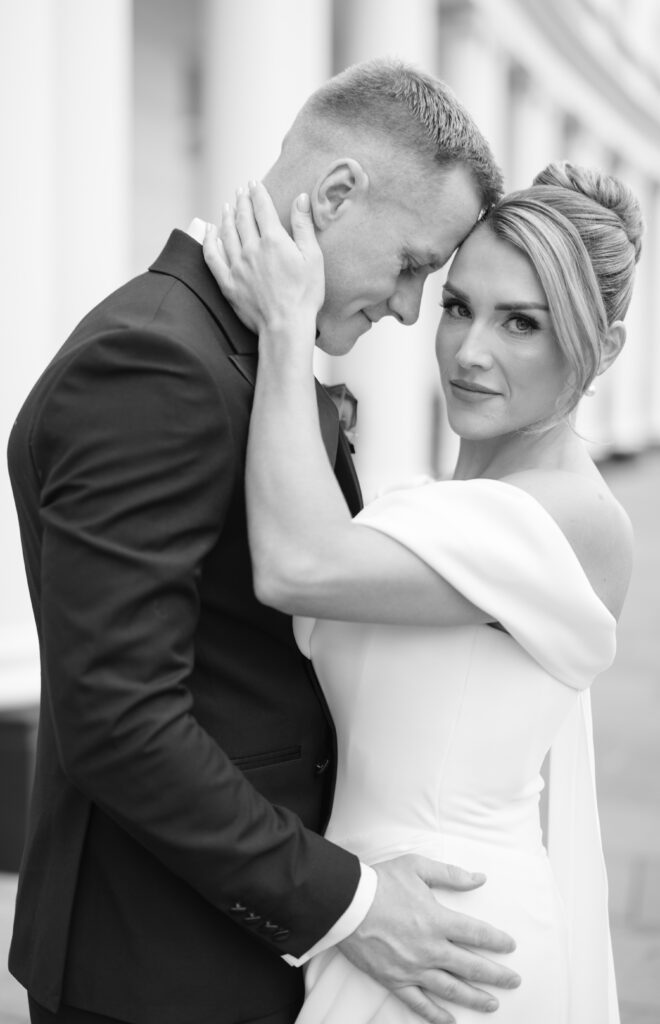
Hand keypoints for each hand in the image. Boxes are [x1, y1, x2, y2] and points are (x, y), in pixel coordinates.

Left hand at [203, 181, 324, 336]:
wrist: (285, 326)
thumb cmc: (305, 295)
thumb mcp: (313, 258)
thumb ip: (304, 226)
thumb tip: (301, 198)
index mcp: (273, 240)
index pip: (262, 208)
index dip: (258, 193)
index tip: (255, 184)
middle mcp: (251, 249)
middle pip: (242, 218)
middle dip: (242, 201)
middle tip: (240, 191)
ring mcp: (236, 266)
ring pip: (227, 233)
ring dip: (226, 217)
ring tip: (227, 206)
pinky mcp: (228, 283)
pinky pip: (213, 257)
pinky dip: (209, 241)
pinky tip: (209, 233)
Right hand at [338, 855, 520, 1023]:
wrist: (346, 903)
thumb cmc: (381, 882)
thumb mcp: (417, 867)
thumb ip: (450, 874)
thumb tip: (479, 878)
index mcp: (437, 920)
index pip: (477, 934)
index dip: (497, 941)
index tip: (510, 946)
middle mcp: (430, 948)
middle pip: (471, 967)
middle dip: (496, 975)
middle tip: (514, 980)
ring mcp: (413, 968)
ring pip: (451, 989)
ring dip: (475, 998)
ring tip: (493, 1004)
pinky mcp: (395, 980)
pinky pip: (419, 1003)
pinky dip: (436, 1014)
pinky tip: (450, 1020)